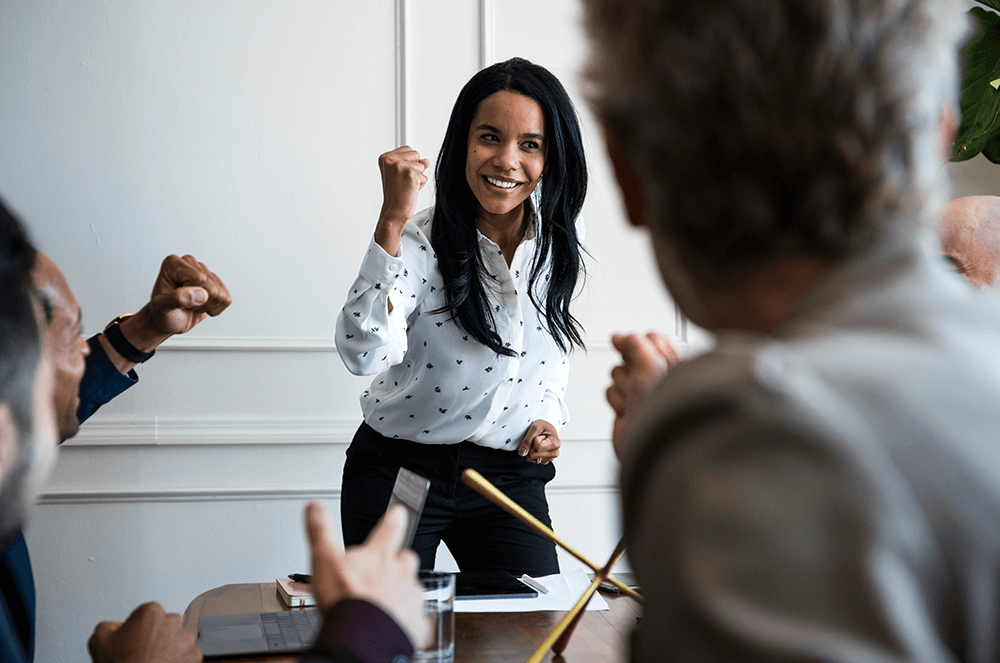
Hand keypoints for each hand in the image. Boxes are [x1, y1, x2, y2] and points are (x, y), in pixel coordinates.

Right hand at [87, 602, 199, 662]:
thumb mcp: (99, 639)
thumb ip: (109, 625)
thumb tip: (116, 626)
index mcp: (152, 612)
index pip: (146, 614)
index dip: (137, 627)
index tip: (133, 639)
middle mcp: (173, 621)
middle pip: (164, 624)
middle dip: (156, 635)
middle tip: (142, 651)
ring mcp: (186, 639)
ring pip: (178, 639)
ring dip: (169, 647)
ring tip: (153, 660)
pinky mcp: (194, 656)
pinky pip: (187, 655)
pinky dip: (178, 660)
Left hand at [118, 254, 231, 354]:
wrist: (168, 320)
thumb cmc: (162, 313)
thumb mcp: (162, 308)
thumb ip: (177, 298)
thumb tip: (202, 293)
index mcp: (173, 263)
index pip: (200, 279)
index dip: (192, 295)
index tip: (177, 299)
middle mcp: (190, 262)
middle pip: (212, 288)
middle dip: (199, 303)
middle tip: (183, 304)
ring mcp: (204, 271)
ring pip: (220, 294)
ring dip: (206, 306)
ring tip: (190, 304)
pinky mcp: (215, 282)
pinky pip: (226, 299)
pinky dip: (214, 308)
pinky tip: (200, 305)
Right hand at [305, 501, 428, 648]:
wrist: (362, 639)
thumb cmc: (345, 601)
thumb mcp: (324, 561)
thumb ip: (321, 532)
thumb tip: (315, 507)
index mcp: (379, 556)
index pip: (390, 528)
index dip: (394, 519)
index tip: (399, 513)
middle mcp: (401, 573)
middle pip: (405, 559)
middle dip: (396, 563)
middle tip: (378, 575)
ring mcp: (411, 597)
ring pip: (411, 588)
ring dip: (399, 593)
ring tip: (379, 605)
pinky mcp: (417, 623)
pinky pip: (416, 618)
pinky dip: (406, 620)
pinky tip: (391, 624)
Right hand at [375, 146, 430, 256]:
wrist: (393, 211)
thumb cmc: (396, 194)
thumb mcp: (402, 174)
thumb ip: (413, 163)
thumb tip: (426, 160)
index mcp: (385, 157)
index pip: (408, 150)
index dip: (409, 164)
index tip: (399, 176)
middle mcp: (390, 159)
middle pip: (416, 154)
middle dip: (414, 168)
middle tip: (403, 182)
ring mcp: (400, 165)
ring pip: (421, 165)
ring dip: (417, 177)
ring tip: (406, 186)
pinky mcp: (410, 173)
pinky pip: (424, 176)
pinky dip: (420, 185)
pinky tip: (410, 190)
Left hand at [517, 419, 559, 464]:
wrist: (548, 429)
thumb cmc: (543, 426)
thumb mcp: (535, 427)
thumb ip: (528, 440)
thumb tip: (522, 453)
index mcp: (555, 443)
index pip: (537, 447)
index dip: (533, 440)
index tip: (539, 435)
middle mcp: (555, 453)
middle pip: (533, 454)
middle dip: (531, 446)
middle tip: (537, 439)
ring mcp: (550, 458)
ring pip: (531, 458)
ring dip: (531, 450)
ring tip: (538, 443)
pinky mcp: (545, 461)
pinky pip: (532, 460)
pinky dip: (532, 454)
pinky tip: (537, 448)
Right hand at [607, 332, 679, 456]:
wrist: (649, 444)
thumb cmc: (660, 408)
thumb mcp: (651, 363)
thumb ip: (634, 343)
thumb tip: (618, 337)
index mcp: (674, 363)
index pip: (651, 339)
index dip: (640, 345)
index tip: (639, 355)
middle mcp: (657, 378)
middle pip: (629, 357)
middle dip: (629, 370)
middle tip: (638, 383)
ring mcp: (640, 394)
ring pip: (617, 374)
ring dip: (622, 387)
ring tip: (633, 401)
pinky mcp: (626, 408)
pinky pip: (610, 392)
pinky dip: (616, 401)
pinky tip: (626, 410)